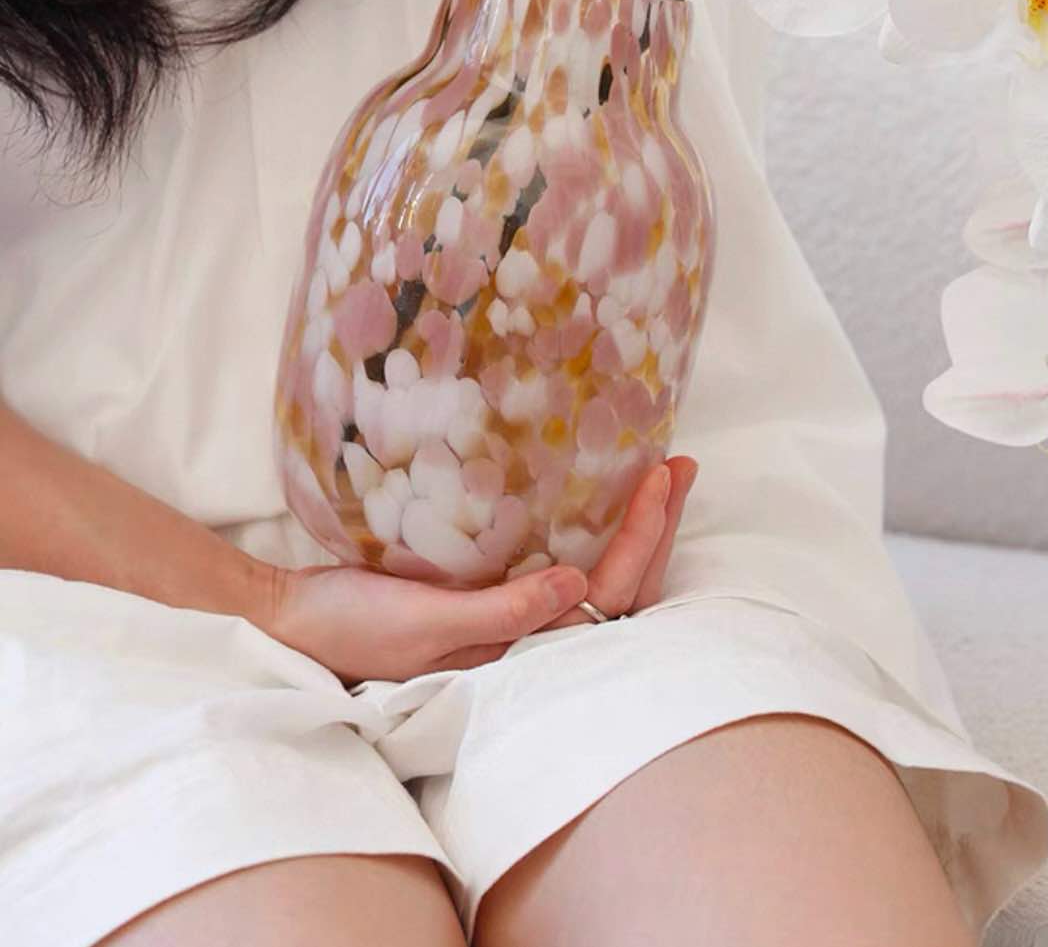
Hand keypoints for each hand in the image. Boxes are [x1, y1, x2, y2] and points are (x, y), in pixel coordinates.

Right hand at [267, 453, 697, 684]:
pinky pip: (563, 571)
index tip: (659, 478)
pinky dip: (598, 537)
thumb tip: (582, 587)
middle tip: (681, 465)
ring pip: (599, 582)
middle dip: (657, 528)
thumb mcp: (422, 622)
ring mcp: (512, 625)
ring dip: (636, 532)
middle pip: (619, 592)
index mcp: (518, 658)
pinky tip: (601, 504)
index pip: (607, 600)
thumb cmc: (349, 628)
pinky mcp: (490, 601)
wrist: (290, 626)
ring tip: (662, 477)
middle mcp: (527, 645)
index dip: (641, 539)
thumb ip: (501, 614)